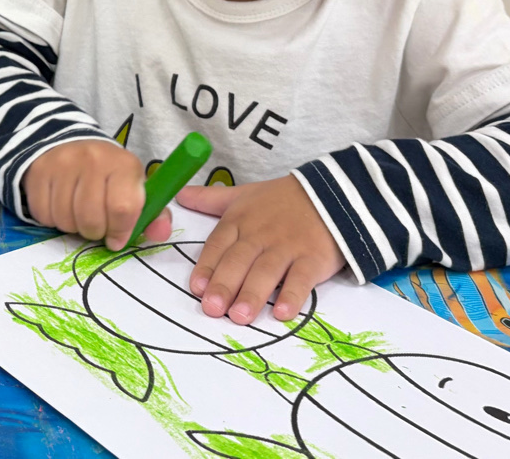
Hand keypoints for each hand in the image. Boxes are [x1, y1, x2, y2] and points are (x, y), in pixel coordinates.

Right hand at [22, 139, 171, 248]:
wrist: (71, 146)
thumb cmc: (110, 176)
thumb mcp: (135, 189)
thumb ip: (153, 215)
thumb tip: (161, 235)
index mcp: (124, 164)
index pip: (123, 208)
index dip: (121, 230)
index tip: (117, 237)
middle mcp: (94, 159)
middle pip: (91, 220)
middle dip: (95, 232)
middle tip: (97, 224)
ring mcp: (64, 163)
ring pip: (66, 220)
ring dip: (73, 227)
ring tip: (79, 213)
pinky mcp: (39, 172)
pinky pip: (44, 215)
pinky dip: (53, 220)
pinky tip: (62, 205)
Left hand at [176, 175, 344, 325]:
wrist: (331, 192)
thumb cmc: (281, 199)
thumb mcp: (244, 195)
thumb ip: (210, 199)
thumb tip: (179, 195)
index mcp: (241, 220)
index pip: (219, 244)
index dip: (208, 265)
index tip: (197, 287)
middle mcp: (261, 234)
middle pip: (240, 259)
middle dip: (225, 284)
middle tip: (213, 309)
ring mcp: (288, 246)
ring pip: (267, 270)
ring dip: (253, 293)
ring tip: (240, 316)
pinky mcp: (313, 257)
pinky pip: (302, 278)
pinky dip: (292, 295)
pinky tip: (282, 313)